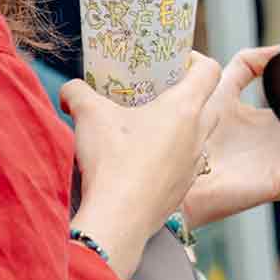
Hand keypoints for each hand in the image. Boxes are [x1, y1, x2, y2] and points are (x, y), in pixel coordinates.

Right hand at [62, 54, 223, 278]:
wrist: (119, 219)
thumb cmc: (112, 161)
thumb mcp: (88, 115)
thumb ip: (77, 92)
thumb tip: (69, 90)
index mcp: (185, 108)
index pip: (209, 70)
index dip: (196, 60)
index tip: (174, 62)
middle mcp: (198, 134)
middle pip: (210, 102)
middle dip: (190, 93)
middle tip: (160, 92)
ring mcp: (194, 164)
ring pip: (200, 135)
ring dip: (183, 127)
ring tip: (151, 126)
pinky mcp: (184, 188)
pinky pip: (187, 163)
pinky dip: (173, 156)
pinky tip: (146, 160)